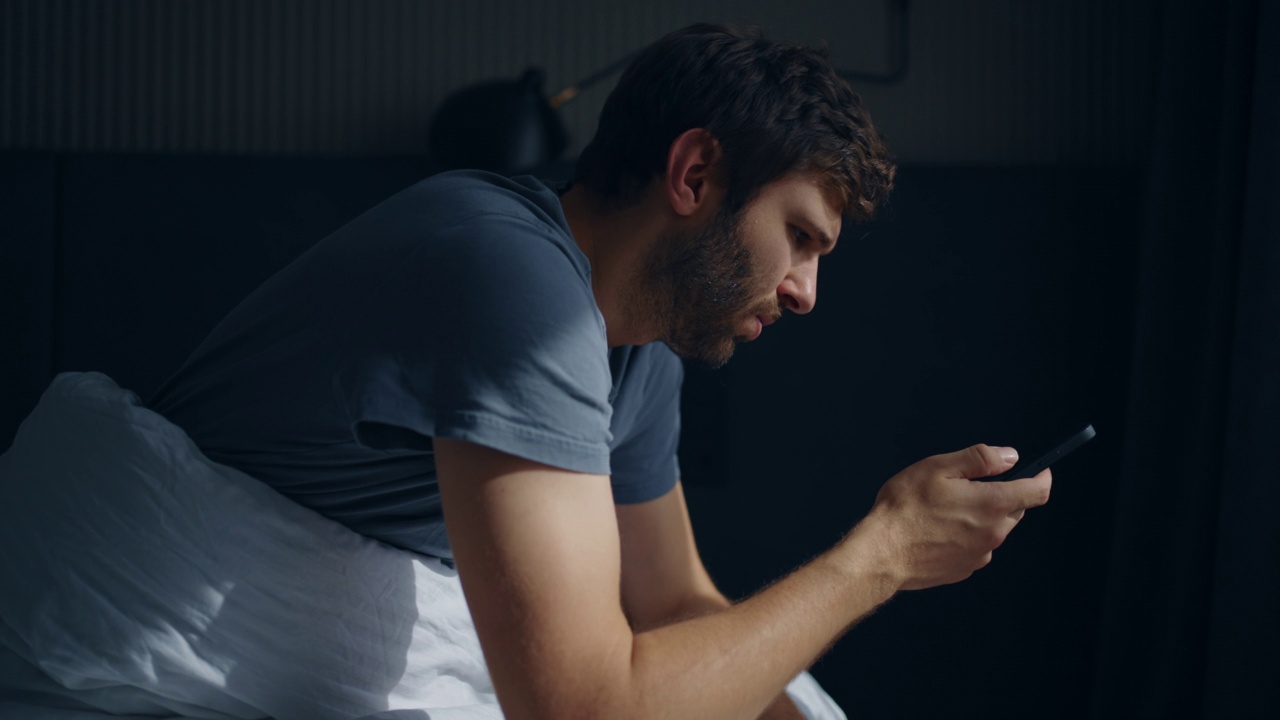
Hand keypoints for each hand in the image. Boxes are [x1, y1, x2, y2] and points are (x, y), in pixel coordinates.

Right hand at [854, 444, 1051, 591]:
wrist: (881, 553)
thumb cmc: (905, 508)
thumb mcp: (939, 468)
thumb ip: (980, 459)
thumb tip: (1010, 456)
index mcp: (993, 504)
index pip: (1037, 491)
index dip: (1043, 476)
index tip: (1040, 469)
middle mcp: (994, 533)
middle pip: (1016, 509)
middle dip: (1003, 494)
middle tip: (968, 485)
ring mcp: (981, 554)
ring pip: (994, 528)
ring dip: (982, 515)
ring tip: (944, 509)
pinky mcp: (966, 569)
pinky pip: (976, 546)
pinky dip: (966, 535)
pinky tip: (938, 529)